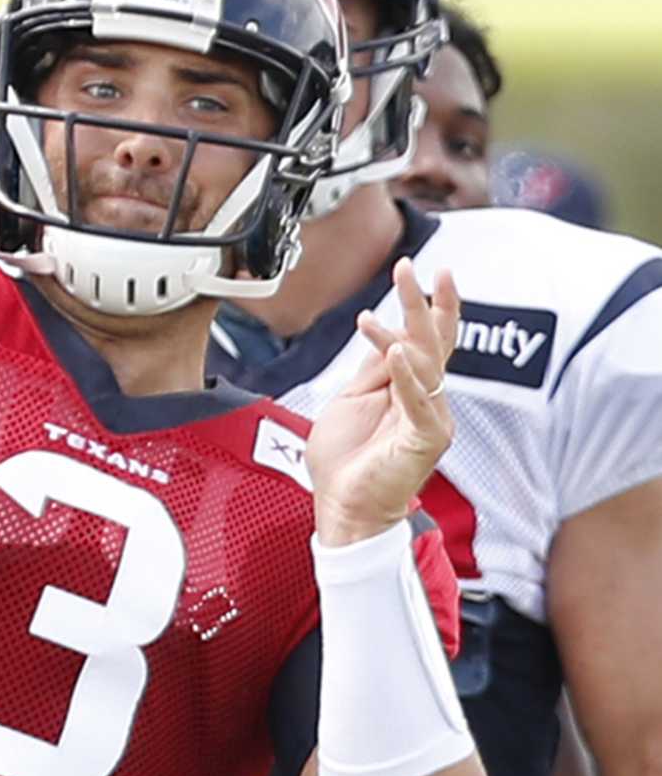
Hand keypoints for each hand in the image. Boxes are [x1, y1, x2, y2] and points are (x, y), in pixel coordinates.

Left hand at [306, 259, 458, 544]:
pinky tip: (397, 351)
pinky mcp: (423, 441)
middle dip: (422, 302)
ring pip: (426, 364)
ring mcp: (429, 420)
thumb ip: (373, 370)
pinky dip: (408, 376)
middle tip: (410, 267)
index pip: (426, 341)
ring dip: (408, 325)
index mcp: (410, 390)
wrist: (343, 508)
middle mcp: (427, 401)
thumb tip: (386, 334)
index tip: (416, 271)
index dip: (426, 307)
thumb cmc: (346, 460)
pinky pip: (420, 403)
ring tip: (400, 290)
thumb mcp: (352, 400)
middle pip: (432, 343)